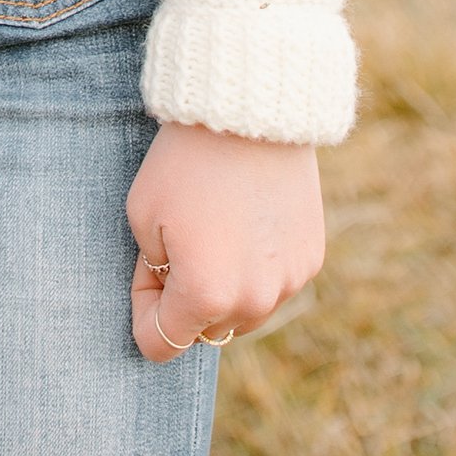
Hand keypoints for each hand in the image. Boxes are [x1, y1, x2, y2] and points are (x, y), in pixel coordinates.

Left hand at [127, 122, 322, 362]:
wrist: (251, 112)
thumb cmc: (184, 161)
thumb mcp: (142, 215)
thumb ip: (153, 272)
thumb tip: (173, 295)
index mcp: (206, 296)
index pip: (160, 344)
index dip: (143, 309)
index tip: (146, 268)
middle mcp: (254, 301)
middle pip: (205, 330)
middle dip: (186, 299)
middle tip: (180, 241)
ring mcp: (289, 283)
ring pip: (243, 311)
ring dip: (225, 288)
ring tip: (217, 228)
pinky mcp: (312, 259)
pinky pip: (275, 284)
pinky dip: (258, 266)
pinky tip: (248, 220)